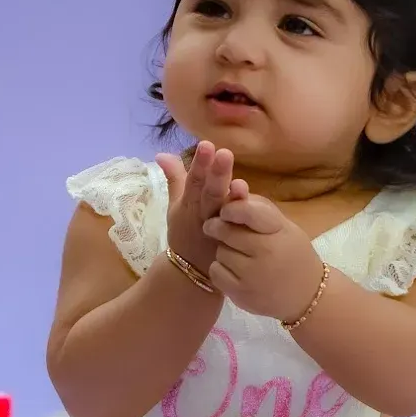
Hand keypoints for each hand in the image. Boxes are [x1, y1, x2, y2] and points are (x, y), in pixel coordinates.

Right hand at [155, 142, 246, 272]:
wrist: (190, 271)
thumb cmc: (185, 231)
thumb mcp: (176, 206)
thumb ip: (174, 178)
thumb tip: (162, 153)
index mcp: (189, 202)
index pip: (193, 180)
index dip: (200, 164)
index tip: (206, 144)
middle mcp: (203, 213)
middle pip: (210, 192)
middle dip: (216, 174)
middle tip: (224, 154)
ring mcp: (218, 228)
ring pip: (224, 211)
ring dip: (232, 196)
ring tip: (239, 182)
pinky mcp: (230, 242)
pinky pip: (238, 228)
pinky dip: (243, 217)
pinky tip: (253, 202)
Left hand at [202, 192, 326, 321]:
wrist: (308, 296)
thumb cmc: (292, 254)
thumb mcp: (283, 227)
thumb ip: (257, 207)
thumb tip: (233, 185)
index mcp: (279, 231)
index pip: (247, 211)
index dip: (231, 208)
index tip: (225, 211)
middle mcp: (266, 252)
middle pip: (226, 231)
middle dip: (219, 227)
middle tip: (218, 228)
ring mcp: (253, 275)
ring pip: (219, 251)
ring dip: (223, 250)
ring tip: (238, 254)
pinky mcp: (241, 294)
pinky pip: (216, 271)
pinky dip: (220, 269)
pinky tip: (234, 271)